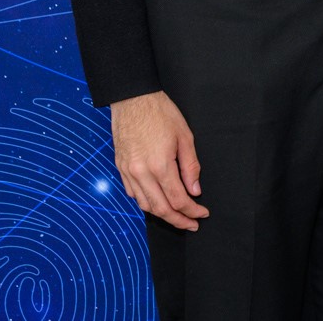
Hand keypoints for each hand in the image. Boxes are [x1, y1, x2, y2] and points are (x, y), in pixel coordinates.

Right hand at [109, 90, 208, 230]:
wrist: (133, 99)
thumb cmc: (160, 113)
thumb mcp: (185, 136)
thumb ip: (190, 167)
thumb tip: (195, 190)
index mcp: (159, 165)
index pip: (178, 199)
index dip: (192, 211)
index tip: (202, 214)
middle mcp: (141, 173)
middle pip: (160, 209)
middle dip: (178, 220)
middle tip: (191, 224)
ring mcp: (128, 172)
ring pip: (144, 205)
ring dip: (161, 214)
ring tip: (176, 216)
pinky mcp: (120, 168)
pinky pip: (133, 193)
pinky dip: (146, 202)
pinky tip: (157, 200)